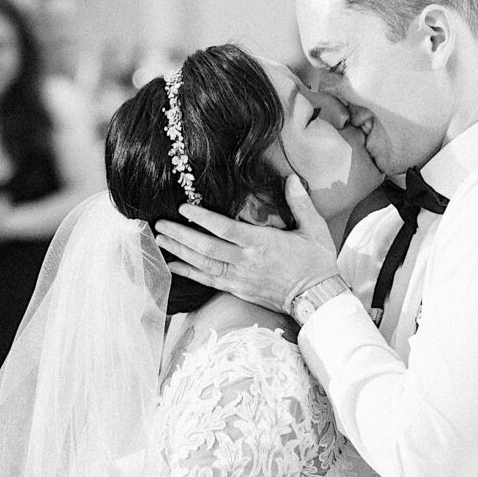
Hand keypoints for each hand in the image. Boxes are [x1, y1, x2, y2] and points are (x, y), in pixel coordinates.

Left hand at [153, 176, 339, 313]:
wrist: (317, 298)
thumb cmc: (317, 262)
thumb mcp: (314, 229)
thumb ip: (300, 203)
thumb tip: (291, 178)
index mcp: (262, 244)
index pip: (225, 229)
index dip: (202, 219)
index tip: (184, 208)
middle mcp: (246, 262)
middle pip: (206, 248)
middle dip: (181, 235)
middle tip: (160, 223)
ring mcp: (239, 278)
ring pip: (202, 265)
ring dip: (179, 251)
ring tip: (160, 240)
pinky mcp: (237, 290)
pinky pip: (207, 281)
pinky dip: (188, 273)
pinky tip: (172, 265)